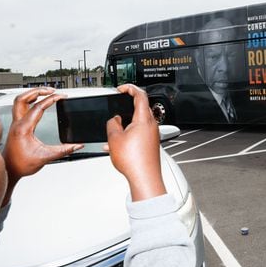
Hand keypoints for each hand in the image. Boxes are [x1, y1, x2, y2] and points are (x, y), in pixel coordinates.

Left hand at [2, 88, 82, 204]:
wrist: (9, 170)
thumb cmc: (21, 165)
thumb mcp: (45, 157)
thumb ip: (63, 150)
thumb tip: (77, 145)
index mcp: (23, 128)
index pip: (38, 107)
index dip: (51, 99)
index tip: (61, 96)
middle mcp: (17, 123)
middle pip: (23, 98)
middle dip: (38, 90)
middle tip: (52, 90)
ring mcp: (15, 123)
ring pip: (19, 100)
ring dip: (31, 94)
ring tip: (45, 92)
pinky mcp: (16, 125)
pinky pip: (20, 107)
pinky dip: (29, 100)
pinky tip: (37, 102)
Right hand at [104, 84, 164, 201]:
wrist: (145, 178)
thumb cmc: (134, 161)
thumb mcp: (114, 138)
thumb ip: (112, 124)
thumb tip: (114, 120)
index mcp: (144, 119)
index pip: (140, 94)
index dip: (130, 88)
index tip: (121, 89)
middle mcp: (151, 125)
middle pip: (141, 107)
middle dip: (127, 107)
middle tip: (117, 107)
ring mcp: (153, 134)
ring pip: (139, 122)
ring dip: (126, 123)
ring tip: (114, 132)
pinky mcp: (151, 143)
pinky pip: (139, 133)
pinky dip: (129, 134)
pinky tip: (118, 145)